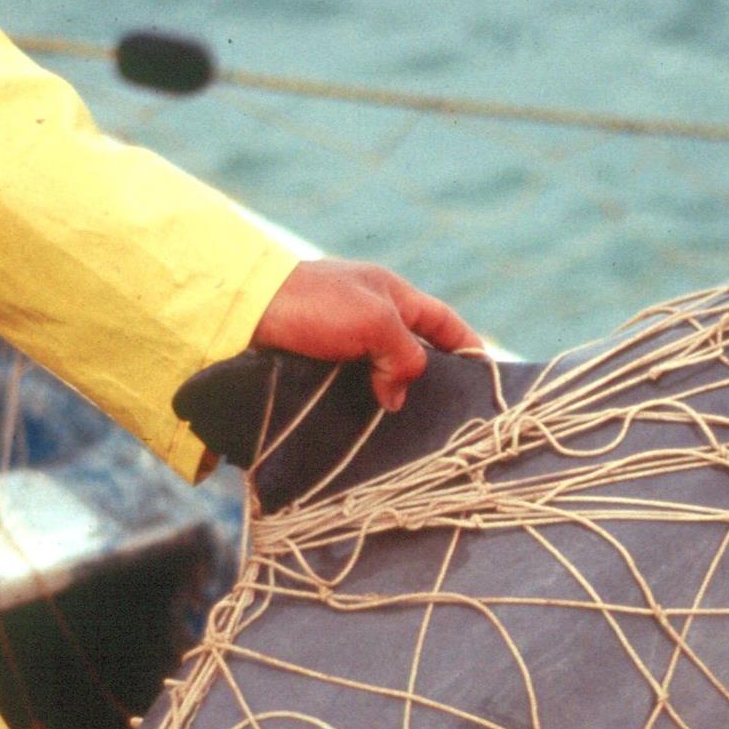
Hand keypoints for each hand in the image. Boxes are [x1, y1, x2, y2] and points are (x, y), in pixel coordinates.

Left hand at [251, 259, 481, 411]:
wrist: (243, 310)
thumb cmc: (314, 304)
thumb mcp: (375, 322)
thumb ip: (404, 355)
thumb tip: (399, 396)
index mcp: (391, 294)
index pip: (443, 322)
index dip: (468, 347)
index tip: (486, 378)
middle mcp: (368, 315)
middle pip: (413, 352)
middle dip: (427, 382)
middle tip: (442, 419)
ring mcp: (340, 340)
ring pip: (380, 376)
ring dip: (390, 400)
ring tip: (402, 434)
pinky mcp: (314, 363)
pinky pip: (349, 388)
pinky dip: (359, 405)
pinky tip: (364, 428)